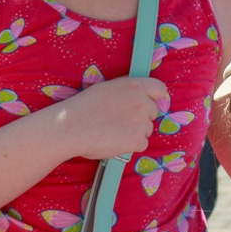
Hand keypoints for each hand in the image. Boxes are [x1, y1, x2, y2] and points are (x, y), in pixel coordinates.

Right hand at [55, 76, 169, 161]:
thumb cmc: (83, 107)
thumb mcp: (107, 88)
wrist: (70, 127)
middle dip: (141, 117)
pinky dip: (131, 145)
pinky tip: (114, 141)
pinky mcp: (138, 140)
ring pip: (147, 129)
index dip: (153, 97)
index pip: (160, 90)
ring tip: (113, 131)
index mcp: (134, 86)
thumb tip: (137, 94)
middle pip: (153, 112)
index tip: (146, 103)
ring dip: (135, 131)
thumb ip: (126, 91)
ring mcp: (141, 122)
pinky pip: (141, 144)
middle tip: (121, 120)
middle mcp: (142, 102)